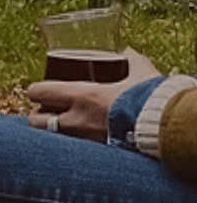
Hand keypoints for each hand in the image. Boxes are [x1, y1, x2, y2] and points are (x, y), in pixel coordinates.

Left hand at [26, 48, 161, 141]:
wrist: (167, 127)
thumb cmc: (152, 98)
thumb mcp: (140, 74)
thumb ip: (131, 60)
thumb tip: (127, 50)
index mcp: (82, 95)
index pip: (37, 92)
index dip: (35, 91)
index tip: (39, 90)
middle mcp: (76, 119)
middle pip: (35, 120)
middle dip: (37, 115)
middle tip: (47, 109)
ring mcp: (83, 139)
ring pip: (48, 138)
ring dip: (49, 131)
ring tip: (57, 125)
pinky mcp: (94, 152)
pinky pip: (69, 149)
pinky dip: (67, 144)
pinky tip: (75, 138)